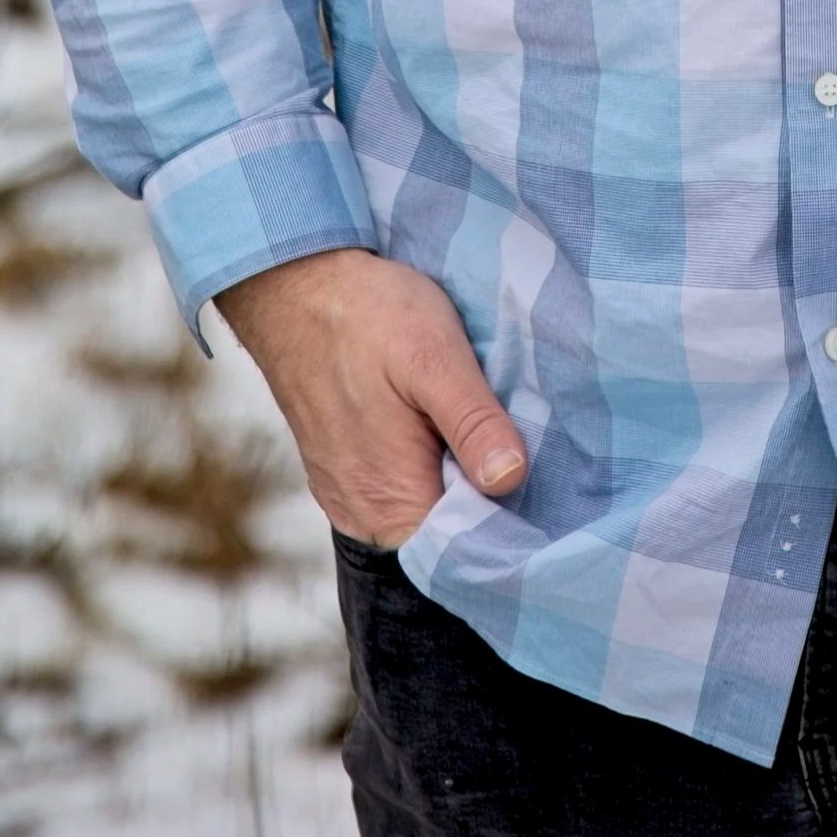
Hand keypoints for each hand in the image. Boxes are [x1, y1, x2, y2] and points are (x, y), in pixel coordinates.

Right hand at [217, 248, 527, 547]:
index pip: (472, 547)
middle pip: (450, 527)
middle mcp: (366, 519)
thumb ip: (473, 424)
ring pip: (427, 503)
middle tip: (511, 429)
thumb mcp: (435, 359)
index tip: (540, 469)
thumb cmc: (369, 317)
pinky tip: (436, 416)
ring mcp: (349, 497)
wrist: (297, 289)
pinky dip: (426, 457)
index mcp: (393, 509)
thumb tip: (511, 480)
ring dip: (456, 468)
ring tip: (471, 417)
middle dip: (486, 487)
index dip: (512, 513)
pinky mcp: (343, 472)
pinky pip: (400, 484)